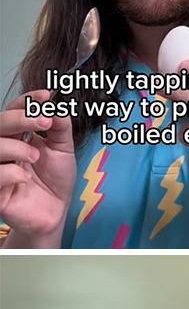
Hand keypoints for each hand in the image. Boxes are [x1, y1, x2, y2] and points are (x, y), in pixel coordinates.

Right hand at [0, 91, 75, 242]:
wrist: (55, 212)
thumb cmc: (55, 180)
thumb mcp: (63, 150)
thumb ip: (60, 127)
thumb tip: (57, 106)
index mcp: (17, 135)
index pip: (14, 110)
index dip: (27, 101)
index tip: (46, 96)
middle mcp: (3, 148)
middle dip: (20, 118)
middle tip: (44, 121)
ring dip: (15, 147)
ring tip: (36, 157)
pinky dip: (9, 173)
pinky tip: (24, 178)